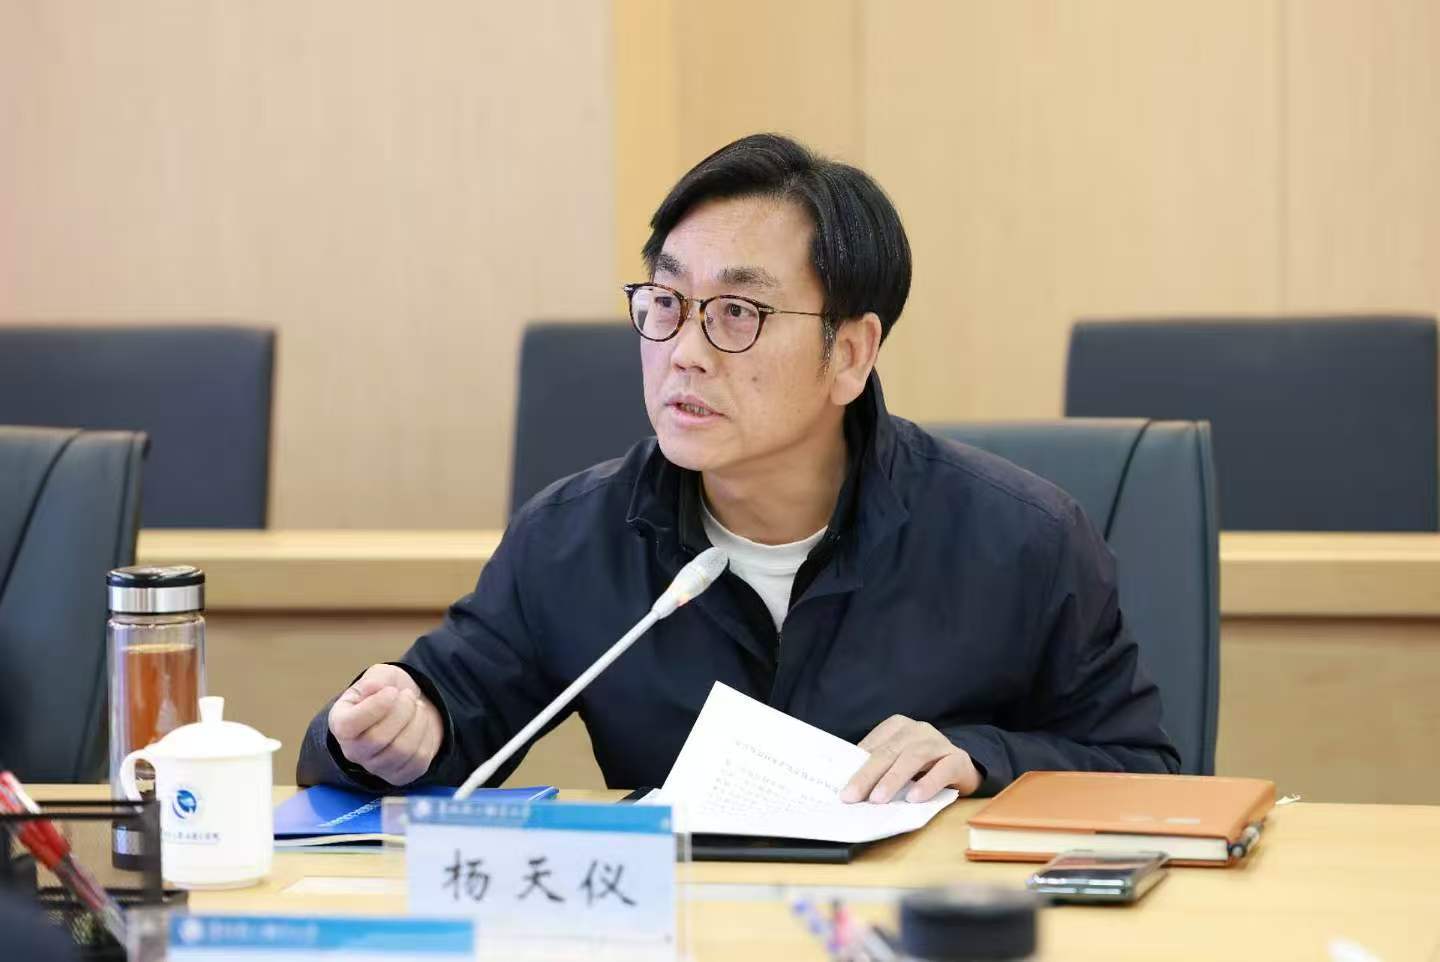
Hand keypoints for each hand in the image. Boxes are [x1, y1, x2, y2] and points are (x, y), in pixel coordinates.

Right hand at [327, 664, 443, 786]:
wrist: (409, 709)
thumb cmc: (388, 692)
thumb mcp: (381, 677)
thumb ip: (376, 679)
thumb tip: (373, 688)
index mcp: (341, 724)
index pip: (349, 725)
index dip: (375, 707)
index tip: (392, 691)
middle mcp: (353, 751)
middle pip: (378, 738)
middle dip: (402, 711)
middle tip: (408, 696)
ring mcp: (376, 767)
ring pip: (401, 750)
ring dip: (417, 722)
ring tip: (417, 707)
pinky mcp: (398, 776)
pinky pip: (418, 760)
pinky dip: (427, 736)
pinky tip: (422, 723)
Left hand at [839, 714, 981, 803]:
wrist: (963, 767)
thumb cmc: (922, 767)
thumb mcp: (897, 762)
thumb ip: (878, 768)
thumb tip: (849, 787)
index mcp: (897, 726)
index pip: (872, 746)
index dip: (855, 766)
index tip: (841, 787)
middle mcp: (917, 729)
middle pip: (888, 752)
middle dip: (867, 775)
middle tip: (851, 797)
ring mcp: (939, 742)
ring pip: (912, 757)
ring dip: (893, 779)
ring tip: (878, 799)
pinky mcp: (958, 759)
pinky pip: (942, 770)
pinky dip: (927, 784)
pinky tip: (914, 798)